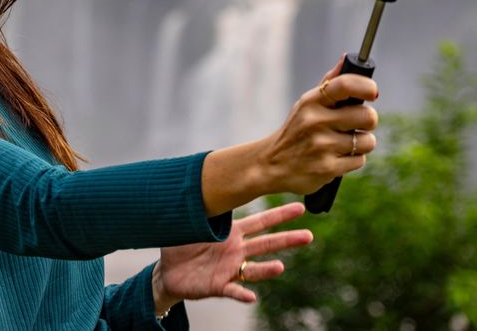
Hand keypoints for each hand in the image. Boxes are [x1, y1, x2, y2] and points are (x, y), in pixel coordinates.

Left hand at [152, 202, 312, 308]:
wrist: (168, 270)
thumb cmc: (182, 243)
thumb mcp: (190, 223)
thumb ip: (202, 208)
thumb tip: (204, 181)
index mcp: (232, 232)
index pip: (260, 222)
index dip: (280, 215)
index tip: (300, 208)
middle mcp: (237, 251)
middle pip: (266, 244)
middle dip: (287, 240)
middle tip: (308, 236)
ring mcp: (230, 269)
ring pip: (253, 269)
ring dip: (267, 270)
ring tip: (280, 267)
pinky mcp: (219, 286)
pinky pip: (233, 290)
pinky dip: (241, 294)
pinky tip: (250, 296)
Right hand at [200, 56, 379, 213]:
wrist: (271, 164)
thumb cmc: (296, 130)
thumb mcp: (306, 104)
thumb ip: (329, 83)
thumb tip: (346, 58)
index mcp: (312, 102)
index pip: (345, 85)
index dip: (366, 86)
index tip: (373, 93)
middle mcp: (315, 122)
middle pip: (367, 116)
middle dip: (368, 121)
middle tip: (358, 123)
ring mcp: (322, 146)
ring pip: (368, 141)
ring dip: (362, 143)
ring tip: (345, 143)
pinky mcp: (327, 168)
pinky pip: (359, 160)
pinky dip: (352, 160)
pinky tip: (337, 158)